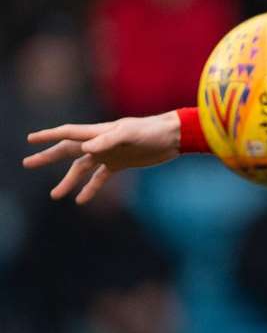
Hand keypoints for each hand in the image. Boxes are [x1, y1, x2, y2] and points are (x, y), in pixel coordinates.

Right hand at [23, 112, 182, 203]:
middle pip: (68, 151)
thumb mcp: (130, 134)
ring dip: (68, 181)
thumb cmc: (151, 131)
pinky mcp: (120, 164)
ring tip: (55, 194)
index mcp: (98, 133)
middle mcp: (99, 143)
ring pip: (81, 168)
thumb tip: (84, 150)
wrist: (172, 137)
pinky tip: (81, 200)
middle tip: (27, 163)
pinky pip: (100, 178)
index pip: (68, 134)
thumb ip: (107, 140)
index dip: (48, 136)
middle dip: (48, 157)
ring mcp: (109, 154)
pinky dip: (90, 188)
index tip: (30, 140)